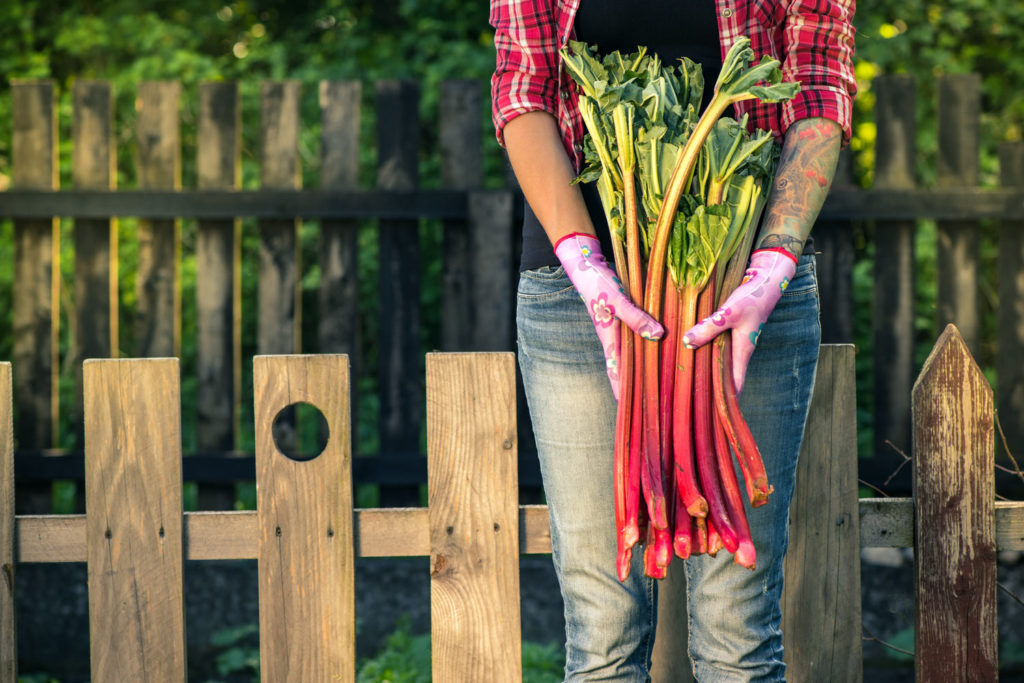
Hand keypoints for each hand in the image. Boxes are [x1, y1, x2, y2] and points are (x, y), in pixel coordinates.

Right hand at [554, 233, 663, 399]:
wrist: (586, 265)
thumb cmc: (598, 283)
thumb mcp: (617, 300)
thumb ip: (636, 318)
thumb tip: (658, 336)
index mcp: (610, 340)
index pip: (617, 375)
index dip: (622, 395)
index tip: (631, 414)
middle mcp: (615, 339)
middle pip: (626, 371)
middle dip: (637, 388)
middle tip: (653, 406)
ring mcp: (620, 330)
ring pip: (634, 356)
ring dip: (645, 369)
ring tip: (661, 385)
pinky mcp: (625, 318)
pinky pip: (638, 340)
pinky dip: (649, 347)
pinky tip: (661, 350)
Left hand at [682, 248, 796, 394]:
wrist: (766, 281)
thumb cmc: (752, 298)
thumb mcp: (729, 312)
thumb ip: (709, 326)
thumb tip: (687, 342)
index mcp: (741, 353)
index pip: (733, 386)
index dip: (722, 402)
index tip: (707, 417)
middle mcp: (737, 352)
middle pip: (721, 378)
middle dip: (707, 390)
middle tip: (686, 403)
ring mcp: (732, 343)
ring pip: (715, 364)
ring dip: (702, 372)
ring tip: (680, 384)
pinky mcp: (727, 332)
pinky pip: (712, 349)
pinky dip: (701, 354)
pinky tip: (685, 354)